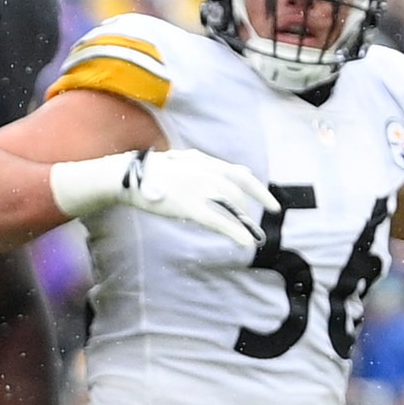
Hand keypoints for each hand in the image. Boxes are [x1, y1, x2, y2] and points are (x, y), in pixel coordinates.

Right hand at [116, 148, 278, 249]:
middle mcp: (206, 172)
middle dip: (249, 209)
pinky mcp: (188, 205)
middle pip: (238, 191)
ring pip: (231, 204)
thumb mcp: (183, 163)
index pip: (240, 174)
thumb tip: (226, 175)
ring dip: (244, 221)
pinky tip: (245, 242)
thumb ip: (205, 169)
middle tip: (252, 223)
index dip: (260, 190)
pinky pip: (218, 220)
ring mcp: (198, 188)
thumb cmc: (153, 172)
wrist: (131, 176)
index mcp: (205, 162)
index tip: (272, 204)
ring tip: (249, 234)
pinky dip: (234, 231)